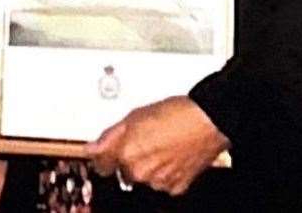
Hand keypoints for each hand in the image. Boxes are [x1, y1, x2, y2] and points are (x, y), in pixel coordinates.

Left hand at [85, 96, 228, 195]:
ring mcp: (158, 183)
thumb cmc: (177, 112)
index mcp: (126, 153)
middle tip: (146, 139)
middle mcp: (139, 172)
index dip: (104, 154)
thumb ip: (110, 135)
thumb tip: (92, 147)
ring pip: (144, 177)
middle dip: (130, 157)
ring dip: (149, 165)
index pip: (101, 163)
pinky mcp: (175, 188)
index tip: (105, 150)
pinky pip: (163, 183)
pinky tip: (173, 154)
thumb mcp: (136, 114)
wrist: (209, 121)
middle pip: (124, 170)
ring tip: (164, 144)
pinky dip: (165, 172)